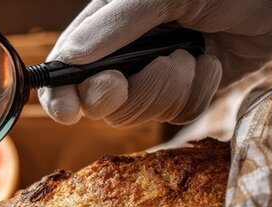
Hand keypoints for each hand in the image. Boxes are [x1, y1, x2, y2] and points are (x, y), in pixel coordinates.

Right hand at [39, 0, 271, 126]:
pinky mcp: (187, 92)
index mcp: (104, 26)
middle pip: (100, 101)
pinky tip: (210, 64)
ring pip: (138, 113)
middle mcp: (124, 53)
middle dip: (128, 92)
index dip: (61, 94)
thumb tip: (66, 59)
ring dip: (168, 89)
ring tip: (192, 55)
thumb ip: (111, 28)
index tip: (67, 110)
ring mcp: (155, 75)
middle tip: (150, 71)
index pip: (65, 69)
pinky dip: (196, 94)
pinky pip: (175, 115)